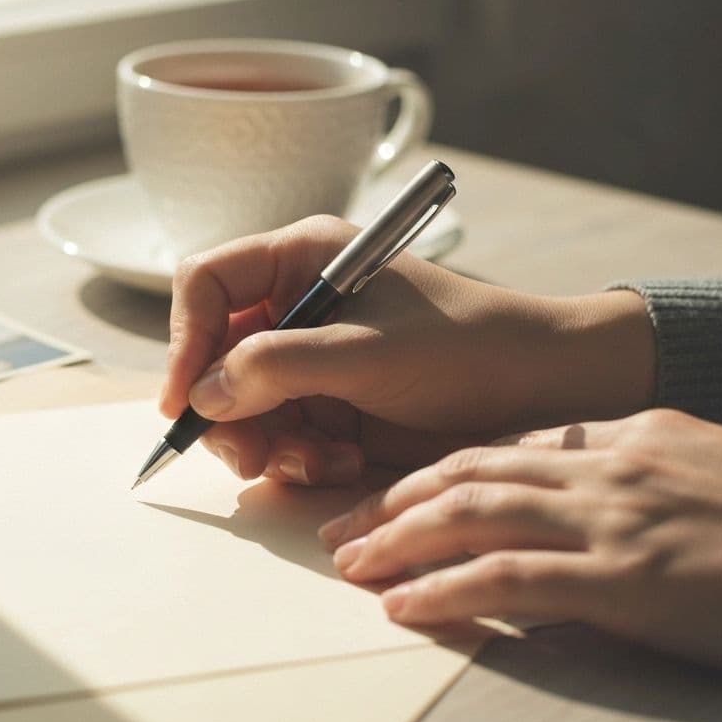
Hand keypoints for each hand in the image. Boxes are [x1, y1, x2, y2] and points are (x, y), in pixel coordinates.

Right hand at [161, 215, 653, 484]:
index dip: (184, 341)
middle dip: (229, 412)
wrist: (537, 387)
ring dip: (269, 444)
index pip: (206, 286)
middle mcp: (295, 304)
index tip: (185, 402)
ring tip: (318, 463)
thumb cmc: (462, 347)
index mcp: (300, 258)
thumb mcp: (366, 353)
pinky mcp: (327, 401)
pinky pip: (279, 435)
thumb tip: (202, 394)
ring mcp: (309, 356)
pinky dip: (301, 458)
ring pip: (241, 406)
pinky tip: (343, 462)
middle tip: (254, 458)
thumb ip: (277, 367)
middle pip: (213, 356)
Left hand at [320, 409, 721, 688]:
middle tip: (340, 528)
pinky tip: (403, 607)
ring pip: (475, 511)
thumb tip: (588, 516)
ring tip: (348, 566)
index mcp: (635, 434)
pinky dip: (448, 590)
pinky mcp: (634, 579)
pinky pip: (513, 578)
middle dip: (394, 498)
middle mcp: (614, 463)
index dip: (436, 471)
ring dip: (398, 538)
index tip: (391, 496)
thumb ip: (644, 484)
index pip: (508, 444)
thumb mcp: (719, 479)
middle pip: (472, 468)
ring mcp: (621, 517)